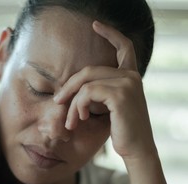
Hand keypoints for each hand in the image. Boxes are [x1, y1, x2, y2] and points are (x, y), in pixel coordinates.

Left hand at [54, 21, 156, 160]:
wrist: (136, 149)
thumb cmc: (120, 129)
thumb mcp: (107, 106)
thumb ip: (97, 91)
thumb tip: (71, 87)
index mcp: (130, 76)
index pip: (124, 47)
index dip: (110, 33)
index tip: (95, 25)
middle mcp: (131, 76)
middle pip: (89, 71)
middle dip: (69, 87)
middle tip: (57, 102)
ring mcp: (128, 83)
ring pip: (85, 83)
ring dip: (71, 103)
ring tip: (70, 121)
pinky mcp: (120, 95)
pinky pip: (87, 93)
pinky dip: (77, 107)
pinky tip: (79, 119)